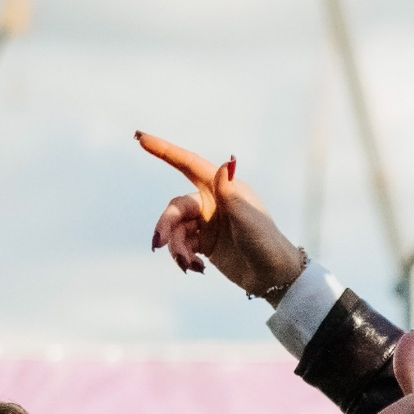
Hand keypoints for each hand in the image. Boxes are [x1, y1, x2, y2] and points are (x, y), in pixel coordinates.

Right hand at [137, 132, 305, 295]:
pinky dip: (184, 257)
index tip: (141, 137)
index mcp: (222, 188)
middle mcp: (212, 202)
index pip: (188, 164)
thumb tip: (226, 163)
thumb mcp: (248, 217)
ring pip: (176, 230)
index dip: (164, 150)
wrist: (273, 276)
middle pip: (176, 207)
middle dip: (166, 225)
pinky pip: (182, 245)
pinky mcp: (204, 244)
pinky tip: (196, 269)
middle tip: (160, 244)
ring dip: (176, 248)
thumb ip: (231, 193)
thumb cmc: (265, 242)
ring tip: (188, 265)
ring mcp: (206, 224)